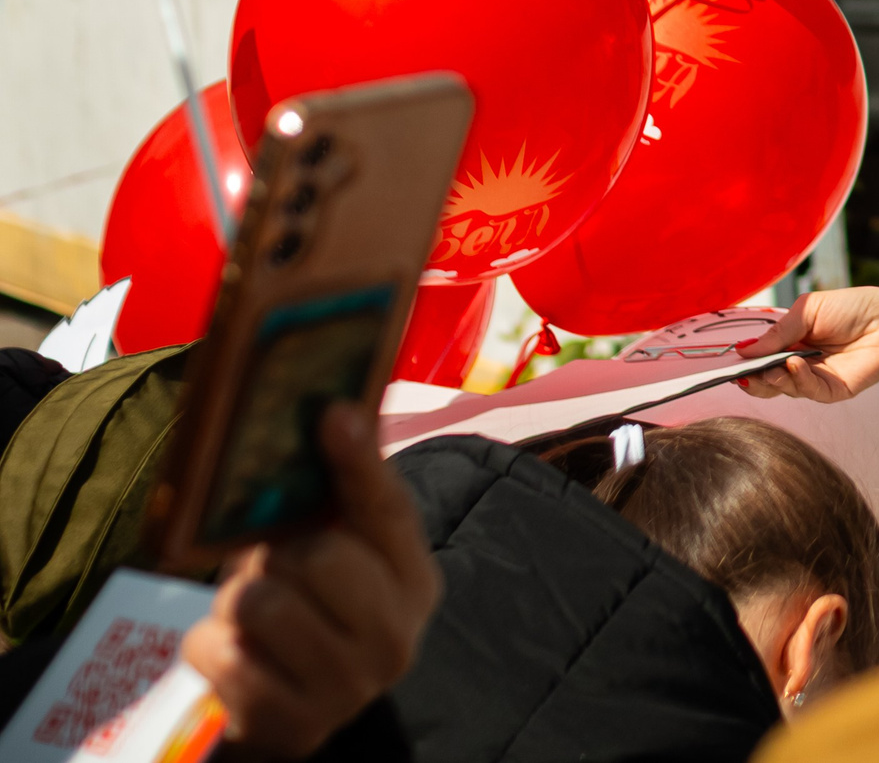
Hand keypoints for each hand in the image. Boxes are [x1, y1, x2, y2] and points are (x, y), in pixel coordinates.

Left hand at [182, 402, 440, 759]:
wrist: (289, 711)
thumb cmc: (309, 613)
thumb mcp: (337, 554)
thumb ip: (346, 494)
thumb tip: (344, 409)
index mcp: (414, 583)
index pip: (389, 512)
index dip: (358, 461)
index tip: (332, 415)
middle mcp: (395, 639)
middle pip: (318, 557)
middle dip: (277, 554)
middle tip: (274, 567)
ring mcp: (347, 688)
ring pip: (260, 603)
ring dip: (235, 601)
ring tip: (251, 613)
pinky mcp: (292, 725)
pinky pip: (220, 653)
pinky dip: (207, 646)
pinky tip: (233, 654)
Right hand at [735, 286, 878, 402]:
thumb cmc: (854, 307)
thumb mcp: (808, 311)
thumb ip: (778, 332)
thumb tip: (742, 350)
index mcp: (792, 342)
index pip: (761, 358)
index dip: (745, 363)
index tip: (728, 363)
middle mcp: (800, 363)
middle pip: (767, 380)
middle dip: (752, 379)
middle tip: (743, 374)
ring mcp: (816, 379)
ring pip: (784, 389)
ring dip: (773, 379)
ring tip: (771, 366)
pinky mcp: (834, 391)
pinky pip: (809, 391)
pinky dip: (798, 380)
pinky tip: (795, 365)